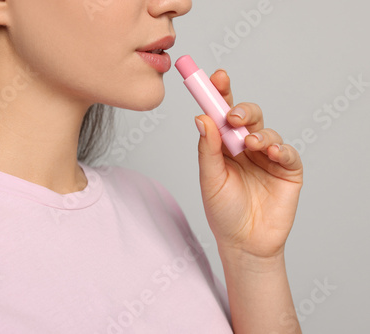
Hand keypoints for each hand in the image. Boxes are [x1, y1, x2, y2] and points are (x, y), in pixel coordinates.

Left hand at [194, 69, 302, 260]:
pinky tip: (271, 152)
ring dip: (258, 133)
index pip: (222, 114)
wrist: (244, 243)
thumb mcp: (210, 179)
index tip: (217, 77)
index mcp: (223, 146)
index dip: (221, 94)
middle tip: (233, 116)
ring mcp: (267, 157)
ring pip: (266, 131)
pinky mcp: (287, 170)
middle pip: (247, 116)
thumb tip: (202, 117)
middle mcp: (245, 147)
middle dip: (241, 110)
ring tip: (250, 145)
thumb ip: (208, 149)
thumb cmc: (223, 211)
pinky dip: (280, 149)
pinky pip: (287, 152)